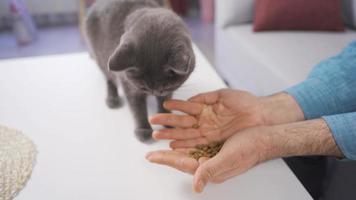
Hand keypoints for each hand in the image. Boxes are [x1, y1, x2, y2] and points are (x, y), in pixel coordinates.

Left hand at [146, 126, 271, 192]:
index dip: (166, 160)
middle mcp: (210, 163)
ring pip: (187, 151)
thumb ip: (211, 170)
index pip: (182, 164)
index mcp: (211, 169)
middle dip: (165, 156)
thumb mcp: (229, 158)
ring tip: (162, 144)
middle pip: (182, 159)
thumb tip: (196, 186)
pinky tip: (181, 139)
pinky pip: (196, 145)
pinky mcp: (217, 147)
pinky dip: (186, 142)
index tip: (151, 156)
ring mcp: (213, 155)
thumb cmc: (250, 148)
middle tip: (150, 153)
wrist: (265, 137)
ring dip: (173, 148)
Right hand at [150, 89, 265, 147]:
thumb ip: (205, 97)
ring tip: (158, 134)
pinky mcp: (213, 140)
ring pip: (186, 133)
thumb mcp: (223, 94)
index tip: (164, 104)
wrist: (260, 114)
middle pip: (182, 122)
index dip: (176, 106)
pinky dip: (185, 144)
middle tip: (153, 121)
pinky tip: (174, 145)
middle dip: (168, 122)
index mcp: (205, 107)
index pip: (187, 107)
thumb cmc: (244, 102)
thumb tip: (189, 99)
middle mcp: (204, 119)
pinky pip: (196, 142)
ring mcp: (208, 130)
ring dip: (172, 135)